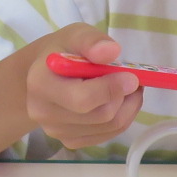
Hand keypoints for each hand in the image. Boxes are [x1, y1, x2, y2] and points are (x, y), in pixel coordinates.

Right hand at [22, 25, 144, 152]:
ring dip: (128, 107)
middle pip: (101, 115)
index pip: (82, 99)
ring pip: (109, 127)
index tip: (131, 76)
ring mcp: (56, 131)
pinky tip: (118, 101)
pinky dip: (122, 118)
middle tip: (135, 80)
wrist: (45, 74)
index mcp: (41, 83)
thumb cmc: (63, 51)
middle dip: (125, 97)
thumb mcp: (75, 34)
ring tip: (128, 88)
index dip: (112, 89)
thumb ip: (92, 40)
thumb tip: (111, 52)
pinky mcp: (69, 142)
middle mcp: (43, 113)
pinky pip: (107, 135)